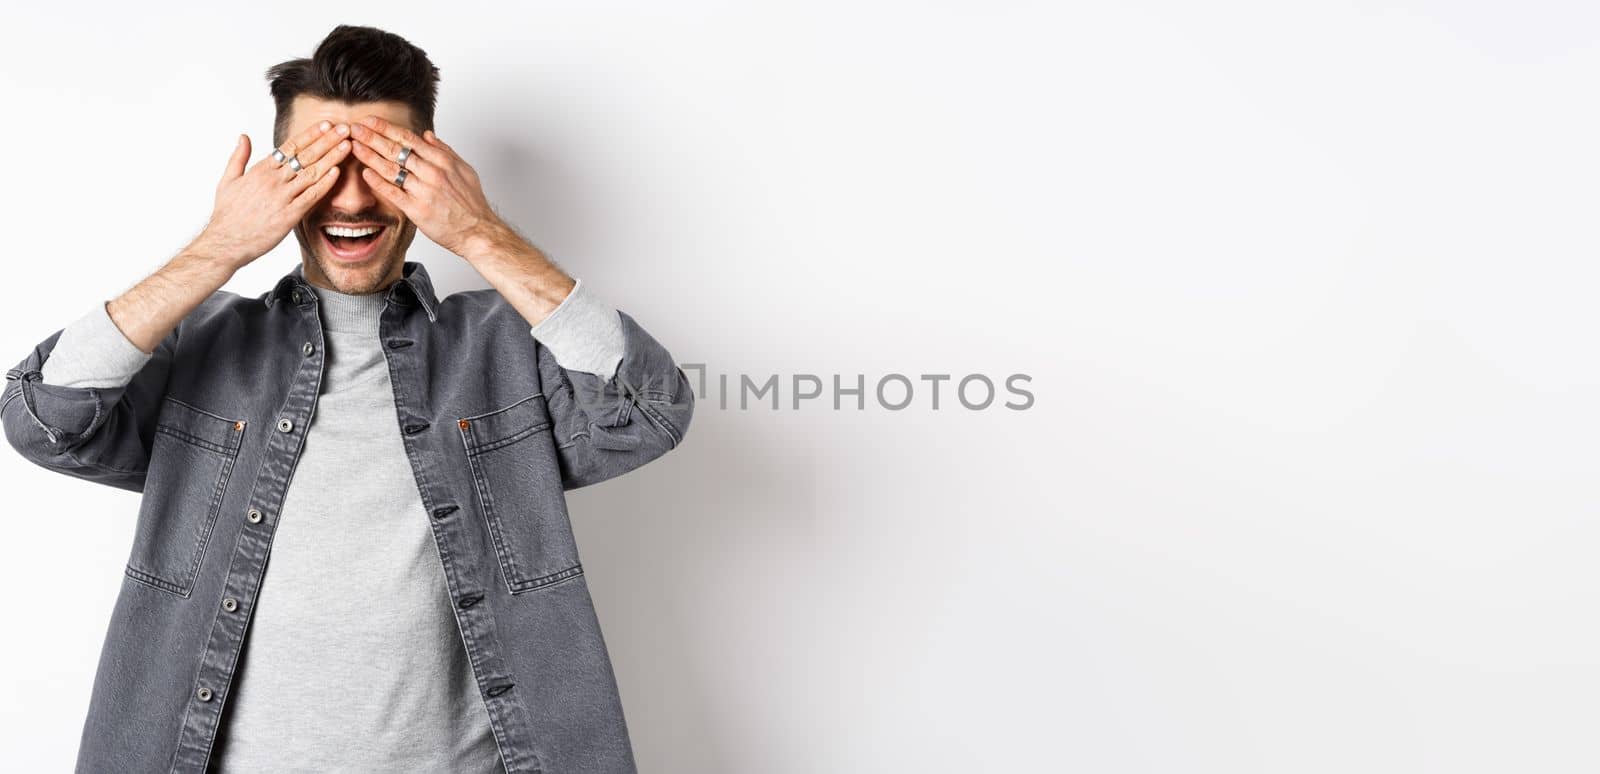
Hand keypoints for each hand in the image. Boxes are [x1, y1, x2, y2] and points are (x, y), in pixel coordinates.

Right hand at [195, 121, 351, 270]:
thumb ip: (238, 157)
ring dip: (332, 158)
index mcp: (260, 170)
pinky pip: (311, 196)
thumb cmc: (227, 213)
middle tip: (345, 128)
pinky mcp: (289, 216)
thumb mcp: (228, 180)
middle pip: (305, 155)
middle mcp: (273, 180)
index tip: (326, 124)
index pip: (290, 146)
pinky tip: (338, 172)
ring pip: (311, 173)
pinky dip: (325, 183)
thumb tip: (244, 136)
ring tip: (348, 145)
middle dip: (327, 140)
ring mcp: (282, 197)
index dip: (310, 134)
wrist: (225, 242)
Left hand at [348, 115, 501, 256]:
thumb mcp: (464, 170)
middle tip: (354, 128)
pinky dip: (378, 183)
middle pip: (396, 150)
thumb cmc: (471, 204)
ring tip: (354, 146)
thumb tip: (427, 135)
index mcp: (442, 161)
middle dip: (372, 137)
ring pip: (392, 169)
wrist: (478, 231)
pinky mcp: (417, 210)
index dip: (386, 128)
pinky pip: (394, 193)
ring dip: (370, 156)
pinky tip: (365, 173)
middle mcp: (432, 173)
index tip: (370, 121)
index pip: (409, 138)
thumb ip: (444, 151)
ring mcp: (424, 191)